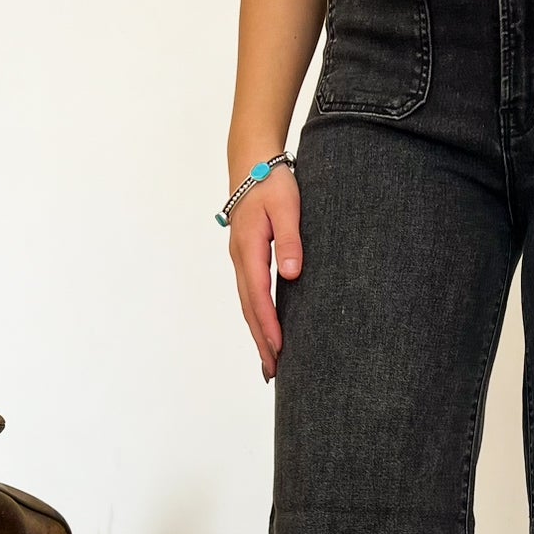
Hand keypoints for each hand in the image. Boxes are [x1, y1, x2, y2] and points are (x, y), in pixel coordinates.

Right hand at [226, 164, 301, 380]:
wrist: (251, 161)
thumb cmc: (272, 182)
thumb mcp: (287, 207)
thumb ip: (291, 240)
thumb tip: (293, 274)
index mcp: (249, 249)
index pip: (258, 296)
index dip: (269, 325)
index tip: (280, 349)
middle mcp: (240, 258)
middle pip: (249, 308)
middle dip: (261, 341)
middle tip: (273, 372)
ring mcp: (241, 259)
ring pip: (247, 304)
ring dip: (257, 333)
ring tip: (269, 362)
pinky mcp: (246, 258)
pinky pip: (250, 294)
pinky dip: (256, 317)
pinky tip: (266, 331)